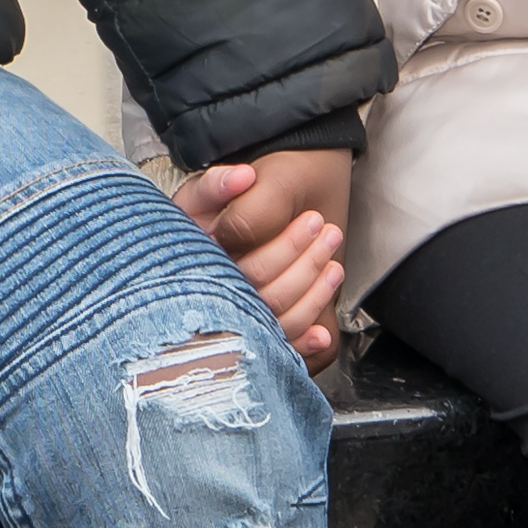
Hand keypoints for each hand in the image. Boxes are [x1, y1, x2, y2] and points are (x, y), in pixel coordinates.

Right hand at [178, 148, 350, 362]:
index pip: (251, 268)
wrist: (193, 240)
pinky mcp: (249, 336)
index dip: (287, 246)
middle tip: (327, 232)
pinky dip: (303, 344)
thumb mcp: (198, 196)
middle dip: (307, 264)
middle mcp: (214, 300)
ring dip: (314, 295)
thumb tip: (244, 178)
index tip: (313, 220)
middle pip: (268, 295)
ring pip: (278, 321)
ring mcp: (232, 321)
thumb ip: (216, 184)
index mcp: (201, 267)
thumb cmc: (199, 221)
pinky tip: (322, 334)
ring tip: (333, 264)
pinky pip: (277, 349)